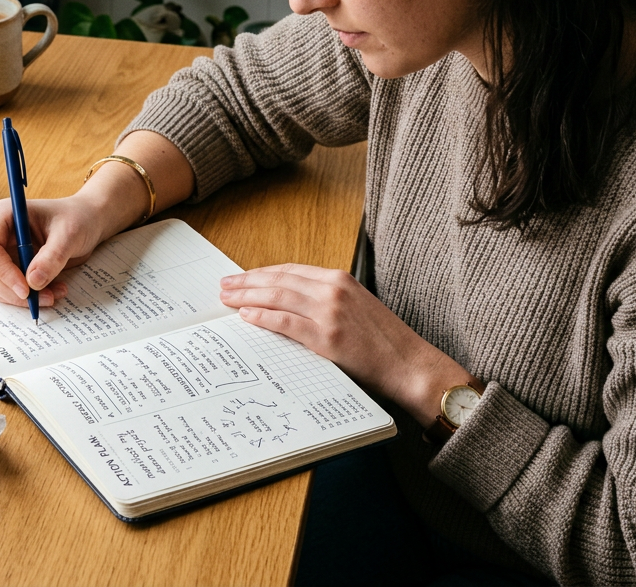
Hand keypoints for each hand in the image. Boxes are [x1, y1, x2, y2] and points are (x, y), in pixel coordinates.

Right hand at [0, 196, 106, 307]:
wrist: (85, 222)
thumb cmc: (76, 219)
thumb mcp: (69, 234)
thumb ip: (52, 257)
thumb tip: (33, 282)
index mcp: (3, 215)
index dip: (4, 272)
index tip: (27, 290)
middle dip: (15, 290)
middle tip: (46, 298)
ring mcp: (0, 252)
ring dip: (23, 298)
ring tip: (55, 293)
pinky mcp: (8, 268)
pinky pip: (8, 290)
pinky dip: (28, 298)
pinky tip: (52, 290)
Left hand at [219, 264, 474, 427]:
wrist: (411, 365)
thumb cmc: (385, 341)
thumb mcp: (357, 306)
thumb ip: (326, 299)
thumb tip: (290, 302)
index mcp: (340, 279)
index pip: (290, 270)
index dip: (262, 273)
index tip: (243, 277)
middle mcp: (333, 290)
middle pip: (279, 279)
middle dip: (247, 282)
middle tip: (224, 285)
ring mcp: (330, 313)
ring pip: (278, 297)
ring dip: (248, 297)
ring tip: (228, 299)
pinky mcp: (328, 337)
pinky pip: (286, 323)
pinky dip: (264, 317)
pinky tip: (247, 317)